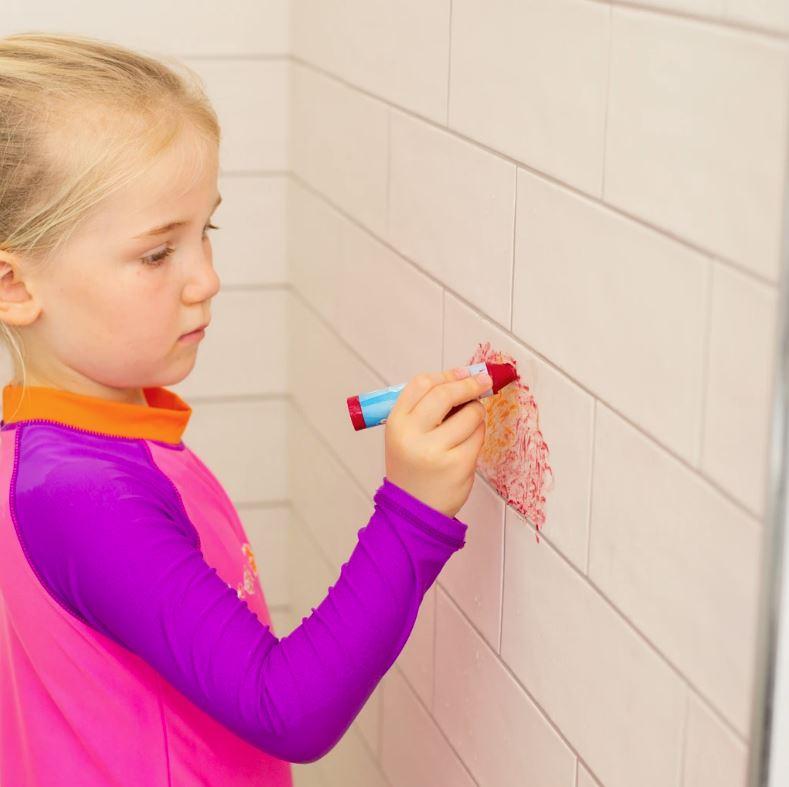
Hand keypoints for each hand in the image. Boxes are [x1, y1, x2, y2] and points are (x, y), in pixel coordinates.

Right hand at [384, 366, 489, 518]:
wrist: (413, 508)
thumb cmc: (412, 467)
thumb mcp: (404, 434)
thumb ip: (425, 407)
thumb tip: (463, 378)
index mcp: (396, 423)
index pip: (422, 384)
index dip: (447, 374)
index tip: (463, 373)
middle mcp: (413, 435)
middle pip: (445, 394)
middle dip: (469, 384)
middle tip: (483, 382)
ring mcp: (436, 451)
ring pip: (470, 414)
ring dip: (475, 412)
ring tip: (467, 423)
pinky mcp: (459, 465)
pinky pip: (478, 436)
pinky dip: (477, 434)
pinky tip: (467, 443)